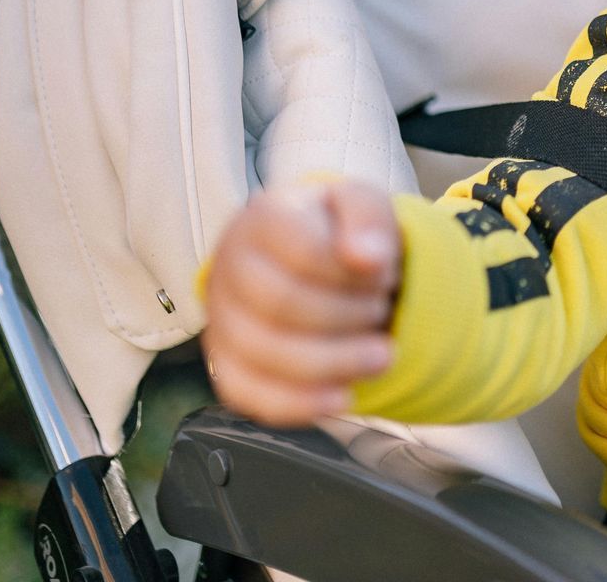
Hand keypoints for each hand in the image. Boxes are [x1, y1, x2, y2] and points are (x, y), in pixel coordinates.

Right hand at [202, 179, 400, 426]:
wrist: (314, 260)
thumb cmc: (337, 231)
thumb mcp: (363, 205)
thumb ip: (368, 219)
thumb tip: (368, 257)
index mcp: (262, 219)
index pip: (304, 251)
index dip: (354, 272)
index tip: (385, 274)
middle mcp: (228, 267)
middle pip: (281, 304)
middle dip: (349, 315)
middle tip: (383, 311)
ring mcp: (220, 319)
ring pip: (265, 354)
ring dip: (336, 362)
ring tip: (382, 355)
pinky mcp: (224, 364)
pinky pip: (248, 394)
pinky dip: (299, 403)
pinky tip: (343, 397)